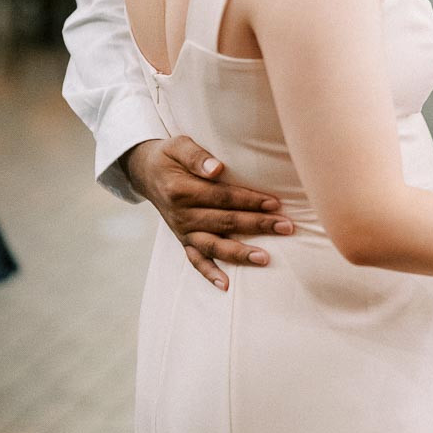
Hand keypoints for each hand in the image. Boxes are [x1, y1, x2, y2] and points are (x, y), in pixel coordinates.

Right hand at [122, 137, 292, 289]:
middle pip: (224, 222)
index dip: (249, 200)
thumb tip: (216, 169)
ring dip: (239, 253)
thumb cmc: (169, 156)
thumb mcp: (178, 145)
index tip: (275, 203)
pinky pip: (195, 260)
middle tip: (286, 227)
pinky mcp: (182, 240)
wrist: (146, 172)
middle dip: (257, 225)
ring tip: (265, 259)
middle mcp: (181, 214)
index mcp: (181, 190)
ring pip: (213, 245)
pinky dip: (209, 273)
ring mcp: (182, 231)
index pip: (222, 197)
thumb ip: (196, 156)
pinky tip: (226, 286)